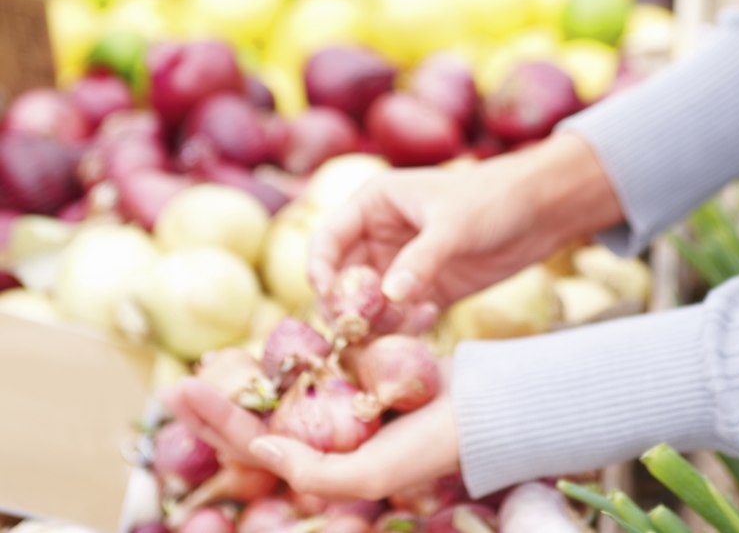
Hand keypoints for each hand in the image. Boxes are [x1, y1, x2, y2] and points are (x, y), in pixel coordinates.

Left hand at [161, 361, 457, 502]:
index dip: (214, 422)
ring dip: (244, 382)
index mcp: (320, 467)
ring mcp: (337, 410)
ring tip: (210, 365)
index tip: (181, 392)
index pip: (254, 446)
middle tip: (175, 384)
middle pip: (255, 425)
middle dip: (213, 407)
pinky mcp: (355, 379)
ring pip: (278, 396)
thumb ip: (316, 471)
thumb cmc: (429, 447)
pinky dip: (284, 361)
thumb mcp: (372, 474)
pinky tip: (262, 349)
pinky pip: (311, 369)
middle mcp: (323, 441)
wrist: (478, 408)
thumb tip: (260, 450)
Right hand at [309, 131, 623, 310]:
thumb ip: (421, 260)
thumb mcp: (454, 226)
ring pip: (368, 304)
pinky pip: (399, 319)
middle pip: (343, 279)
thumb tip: (388, 298)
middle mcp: (380, 235)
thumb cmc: (493, 200)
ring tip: (396, 329)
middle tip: (359, 331)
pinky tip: (427, 320)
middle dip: (347, 307)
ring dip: (374, 323)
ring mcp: (402, 265)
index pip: (328, 240)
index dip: (319, 270)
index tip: (328, 301)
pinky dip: (402, 328)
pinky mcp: (426, 291)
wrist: (540, 211)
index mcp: (374, 203)